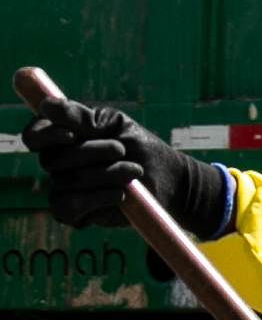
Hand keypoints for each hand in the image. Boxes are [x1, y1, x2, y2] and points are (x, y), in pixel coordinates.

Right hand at [22, 96, 232, 236]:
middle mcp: (58, 164)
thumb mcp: (114, 124)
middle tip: (122, 150)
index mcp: (61, 138)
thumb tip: (46, 105)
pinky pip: (65, 208)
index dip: (44, 135)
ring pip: (64, 182)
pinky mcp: (76, 213)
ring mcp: (65, 189)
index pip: (33, 136)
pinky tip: (120, 195)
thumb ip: (81, 117)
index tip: (71, 135)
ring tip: (133, 172)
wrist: (169, 180)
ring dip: (103, 175)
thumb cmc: (140, 147)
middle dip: (90, 153)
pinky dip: (93, 200)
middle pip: (51, 159)